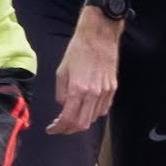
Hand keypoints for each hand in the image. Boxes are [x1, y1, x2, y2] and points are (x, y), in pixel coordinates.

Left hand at [49, 10, 122, 134]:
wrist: (99, 36)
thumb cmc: (78, 50)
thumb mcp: (61, 71)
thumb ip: (61, 92)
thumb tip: (63, 105)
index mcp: (78, 89)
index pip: (68, 118)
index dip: (59, 128)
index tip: (51, 129)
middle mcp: (94, 94)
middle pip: (82, 123)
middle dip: (69, 129)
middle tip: (60, 128)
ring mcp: (106, 92)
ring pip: (94, 118)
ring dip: (81, 122)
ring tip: (70, 118)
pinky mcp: (113, 88)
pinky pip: (103, 108)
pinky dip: (93, 114)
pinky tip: (85, 109)